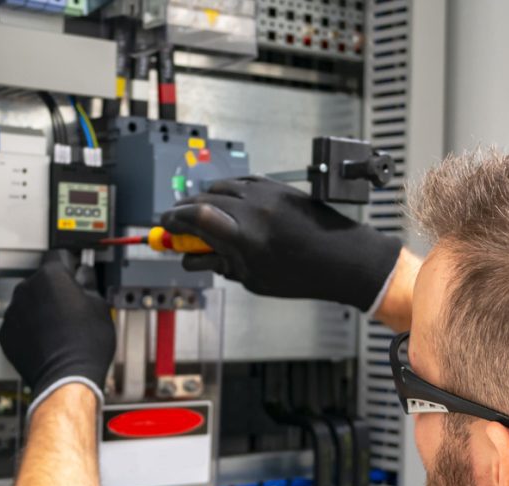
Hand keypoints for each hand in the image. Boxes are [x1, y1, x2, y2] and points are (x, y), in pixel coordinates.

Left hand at [0, 251, 115, 412]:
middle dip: (55, 289)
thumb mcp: (100, 306)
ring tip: (60, 327)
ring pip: (28, 302)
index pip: (59, 254)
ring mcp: (13, 311)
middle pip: (42, 280)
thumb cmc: (85, 345)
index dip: (71, 264)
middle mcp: (27, 288)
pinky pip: (18, 323)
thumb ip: (89, 283)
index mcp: (52, 276)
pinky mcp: (6, 334)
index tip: (75, 271)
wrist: (67, 377)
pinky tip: (47, 339)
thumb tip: (84, 276)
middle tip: (73, 306)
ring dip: (40, 308)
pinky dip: (29, 328)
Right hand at [160, 176, 402, 311]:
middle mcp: (254, 210)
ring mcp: (266, 194)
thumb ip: (220, 264)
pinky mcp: (277, 187)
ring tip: (200, 216)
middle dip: (184, 211)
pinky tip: (226, 204)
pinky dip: (227, 191)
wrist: (343, 257)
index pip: (195, 218)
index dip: (173, 221)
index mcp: (246, 238)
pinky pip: (241, 182)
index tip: (165, 228)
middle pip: (202, 199)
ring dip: (203, 199)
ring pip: (220, 187)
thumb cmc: (303, 275)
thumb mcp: (254, 279)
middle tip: (176, 225)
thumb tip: (193, 257)